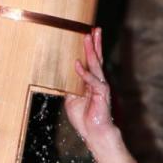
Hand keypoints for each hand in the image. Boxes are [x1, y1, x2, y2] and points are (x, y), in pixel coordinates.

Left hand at [63, 28, 114, 143]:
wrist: (94, 133)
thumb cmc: (84, 118)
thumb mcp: (71, 100)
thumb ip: (69, 87)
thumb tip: (60, 78)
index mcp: (91, 83)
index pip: (92, 62)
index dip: (91, 49)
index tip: (89, 35)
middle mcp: (97, 82)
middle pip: (97, 59)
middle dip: (95, 44)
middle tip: (94, 29)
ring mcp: (101, 86)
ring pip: (96, 65)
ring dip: (92, 50)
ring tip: (89, 37)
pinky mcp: (102, 93)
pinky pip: (92, 80)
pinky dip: (84, 72)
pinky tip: (78, 64)